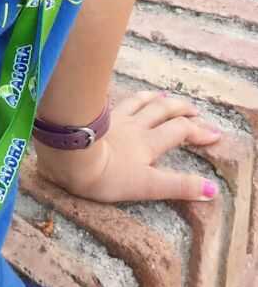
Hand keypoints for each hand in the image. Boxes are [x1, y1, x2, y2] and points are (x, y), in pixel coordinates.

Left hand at [34, 90, 221, 203]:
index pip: (180, 132)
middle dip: (182, 110)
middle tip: (195, 109)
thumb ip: (178, 186)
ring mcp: (115, 119)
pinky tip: (124, 96)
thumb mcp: (147, 186)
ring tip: (164, 96)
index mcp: (149, 143)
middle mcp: (135, 127)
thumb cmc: (107, 176)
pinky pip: (115, 102)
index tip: (215, 133)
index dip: (199, 132)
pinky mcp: (96, 117)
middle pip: (163, 112)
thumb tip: (212, 190)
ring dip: (156, 99)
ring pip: (140, 103)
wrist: (71, 157)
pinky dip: (126, 97)